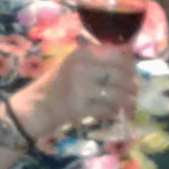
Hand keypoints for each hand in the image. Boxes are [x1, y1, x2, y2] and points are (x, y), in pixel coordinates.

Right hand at [20, 38, 138, 138]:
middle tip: (134, 93)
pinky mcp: (79, 107)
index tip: (134, 73)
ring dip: (127, 102)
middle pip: (121, 74)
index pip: (117, 54)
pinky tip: (114, 115)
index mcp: (82, 53)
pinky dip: (113, 113)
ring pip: (117, 93)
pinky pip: (106, 110)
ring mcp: (80, 87)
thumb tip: (129, 57)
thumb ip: (96, 59)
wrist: (34, 107)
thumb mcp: (73, 64)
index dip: (131, 65)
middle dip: (132, 85)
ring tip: (129, 106)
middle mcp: (81, 67)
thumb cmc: (56, 86)